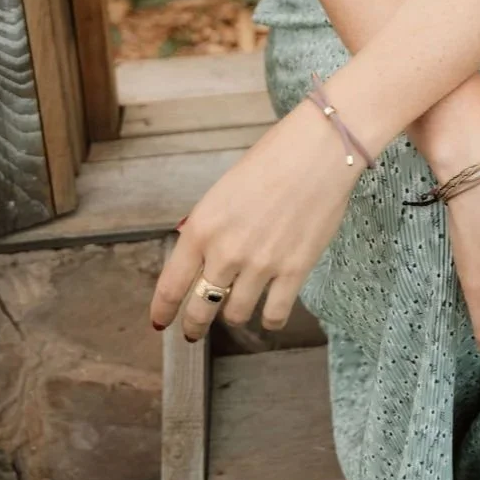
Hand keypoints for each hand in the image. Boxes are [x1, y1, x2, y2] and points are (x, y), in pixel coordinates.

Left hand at [148, 99, 358, 339]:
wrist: (319, 150)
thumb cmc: (272, 159)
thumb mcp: (225, 191)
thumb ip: (210, 228)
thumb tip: (203, 259)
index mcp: (202, 227)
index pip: (171, 285)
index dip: (163, 310)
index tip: (160, 321)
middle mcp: (226, 252)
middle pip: (200, 308)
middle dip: (194, 324)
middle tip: (194, 329)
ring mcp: (261, 265)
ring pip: (236, 315)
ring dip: (233, 316)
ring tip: (237, 309)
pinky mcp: (294, 271)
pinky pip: (274, 315)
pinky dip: (269, 320)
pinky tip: (269, 314)